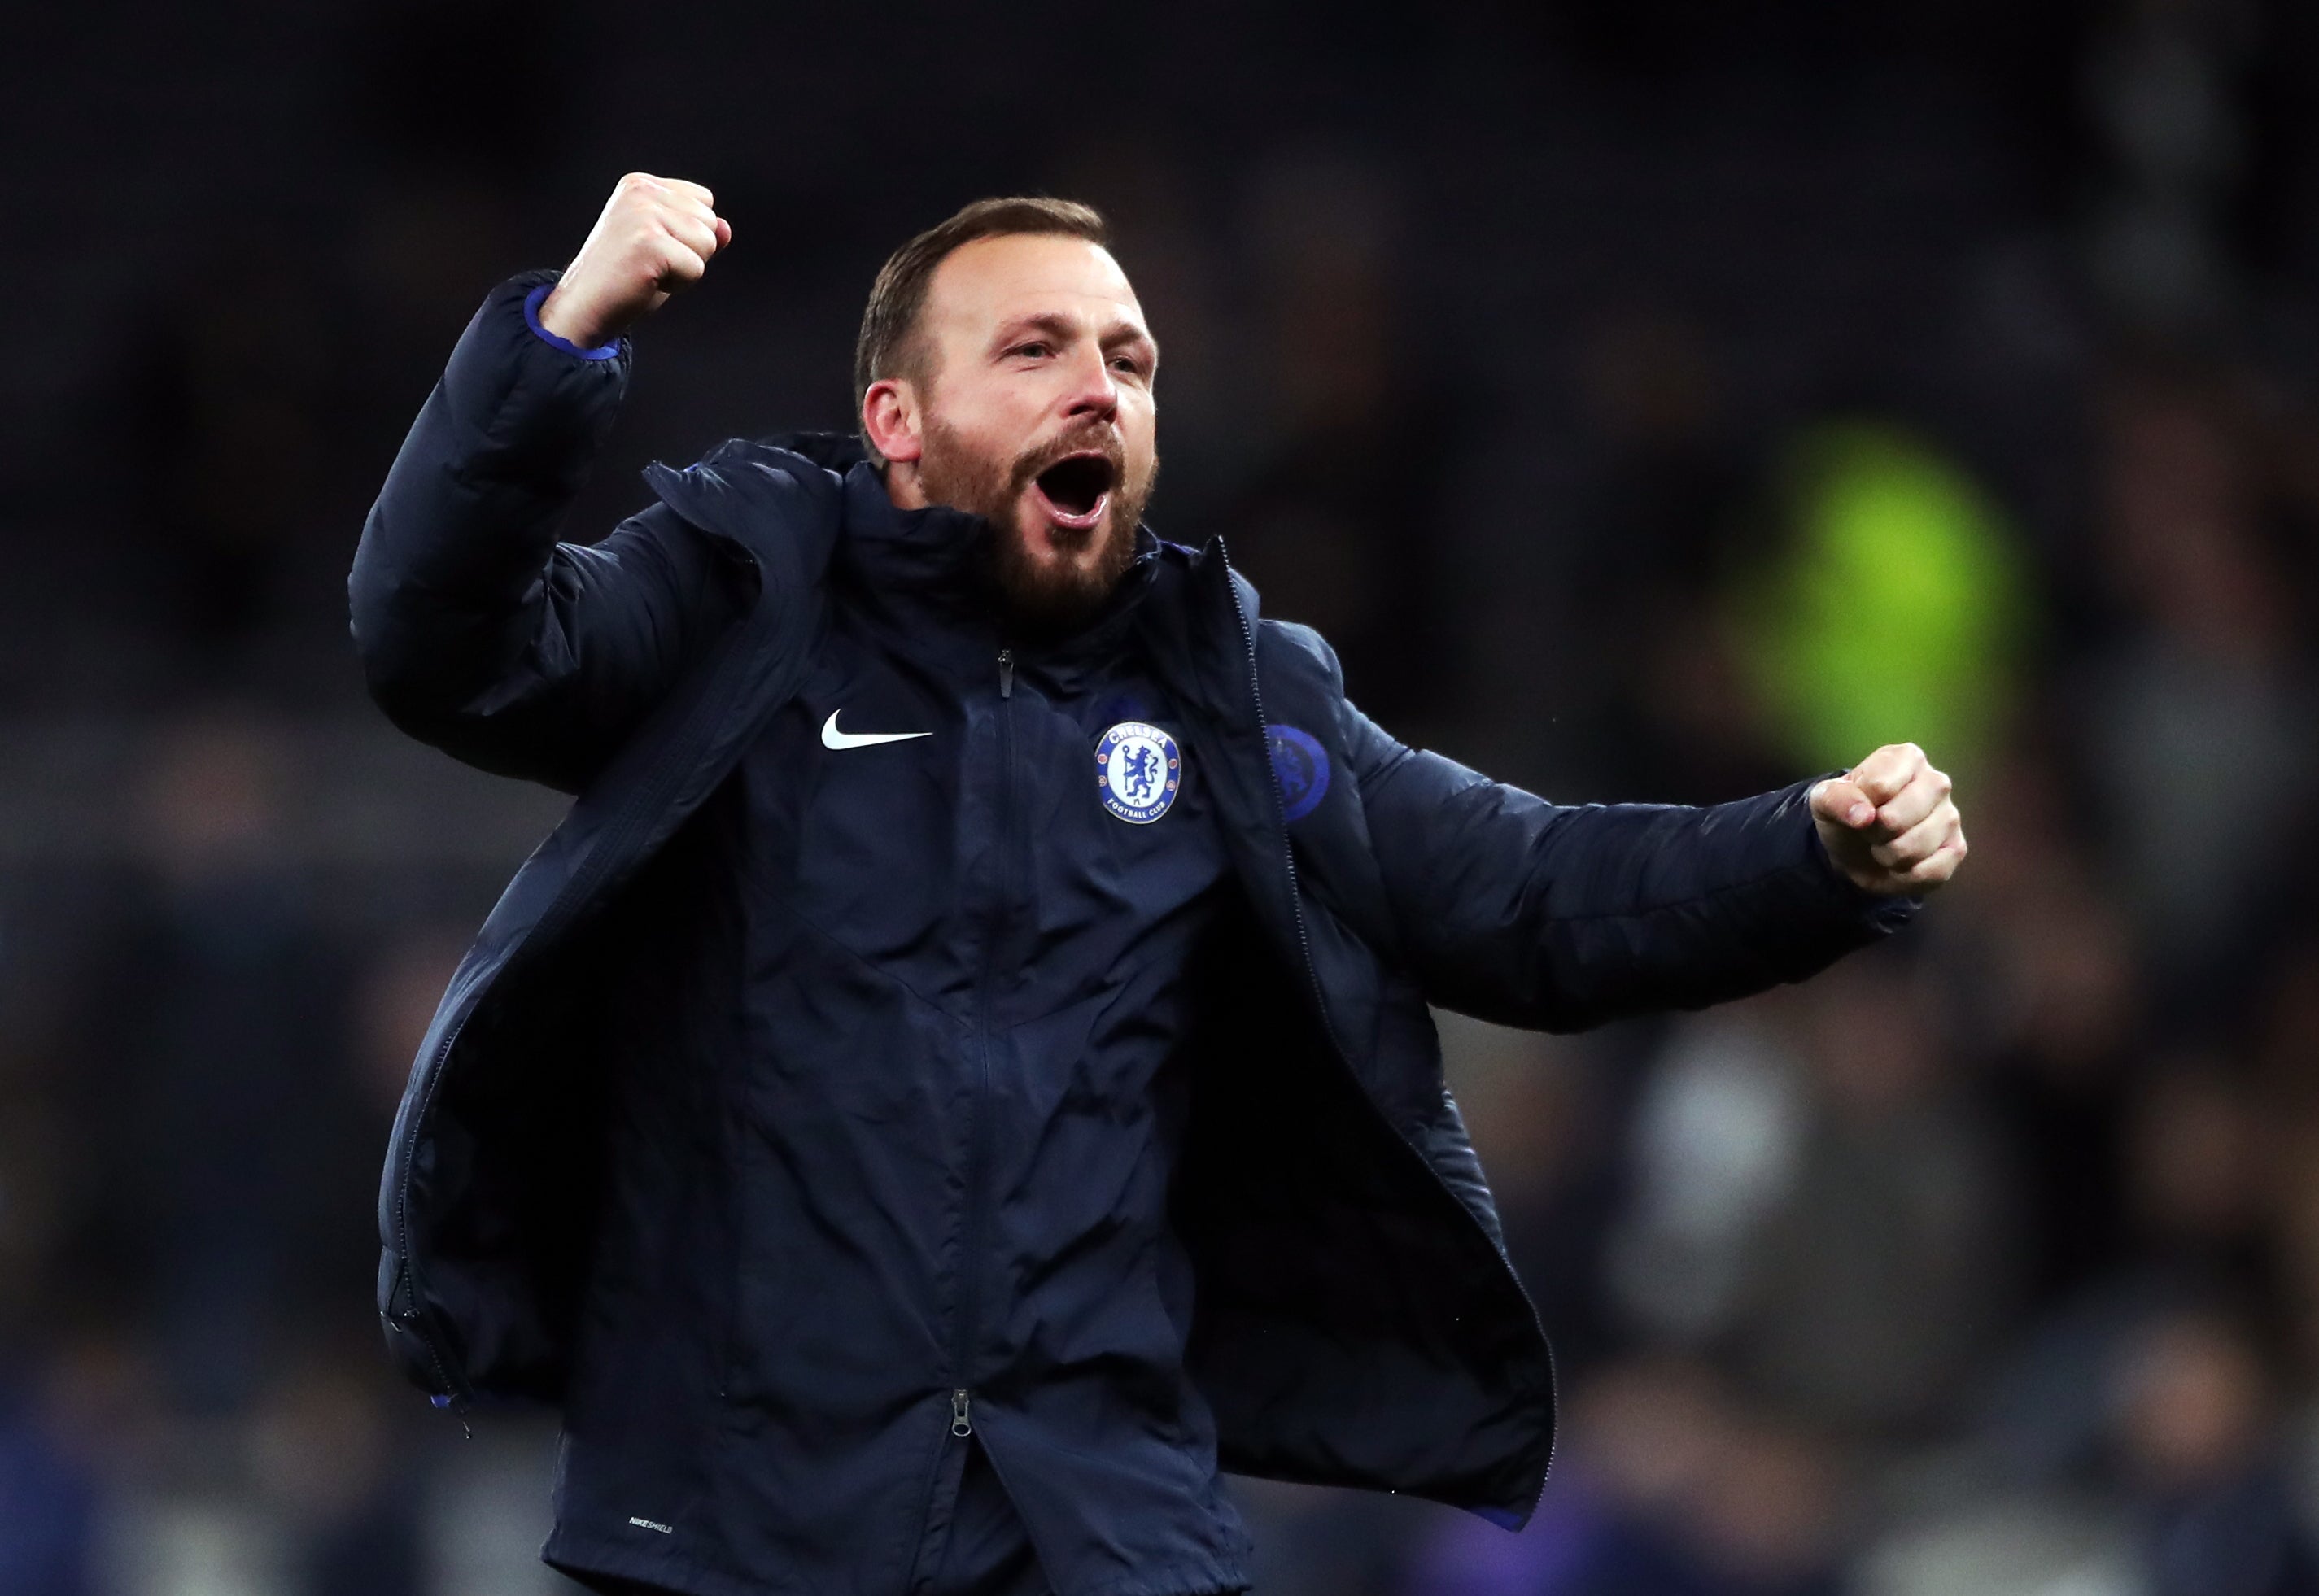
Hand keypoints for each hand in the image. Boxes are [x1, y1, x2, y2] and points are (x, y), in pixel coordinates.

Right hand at [536, 173, 730, 348]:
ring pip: (707, 243)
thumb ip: (697, 233)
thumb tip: (726, 228)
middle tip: (650, 263)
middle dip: (690, 252)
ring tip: (648, 271)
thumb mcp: (666, 248)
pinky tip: (647, 281)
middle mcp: (641, 191)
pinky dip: (678, 285)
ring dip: (685, 269)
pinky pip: (696, 268)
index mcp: (642, 185)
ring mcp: (643, 214)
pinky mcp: (648, 242)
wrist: (585, 306)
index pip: (705, 202)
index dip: (690, 235)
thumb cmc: (623, 278)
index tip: (653, 248)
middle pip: (710, 222)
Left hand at [1810, 742, 1965, 895]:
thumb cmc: (1847, 813)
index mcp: (1907, 758)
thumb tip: (1863, 816)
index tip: (1859, 808)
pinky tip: (1902, 863)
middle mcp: (1937, 782)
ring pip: (1912, 849)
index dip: (1859, 807)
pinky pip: (1929, 872)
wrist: (1857, 848)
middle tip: (1871, 830)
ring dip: (1887, 856)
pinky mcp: (1957, 849)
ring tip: (1885, 845)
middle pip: (1895, 819)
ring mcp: (1951, 816)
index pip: (1880, 787)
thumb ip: (1836, 799)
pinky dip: (1905, 876)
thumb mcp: (1825, 800)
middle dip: (1873, 833)